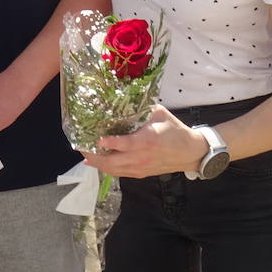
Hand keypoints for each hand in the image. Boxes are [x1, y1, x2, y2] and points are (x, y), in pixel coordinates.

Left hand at [81, 106, 207, 177]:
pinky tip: (99, 163)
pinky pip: (119, 174)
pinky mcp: (140, 173)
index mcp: (146, 141)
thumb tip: (124, 97)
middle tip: (81, 147)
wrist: (190, 152)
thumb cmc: (175, 131)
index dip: (110, 143)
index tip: (97, 139)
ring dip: (98, 164)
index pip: (124, 145)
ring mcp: (140, 168)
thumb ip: (142, 108)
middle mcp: (140, 157)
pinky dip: (107, 169)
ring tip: (86, 155)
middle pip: (112, 162)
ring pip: (113, 171)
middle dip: (94, 156)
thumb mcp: (160, 113)